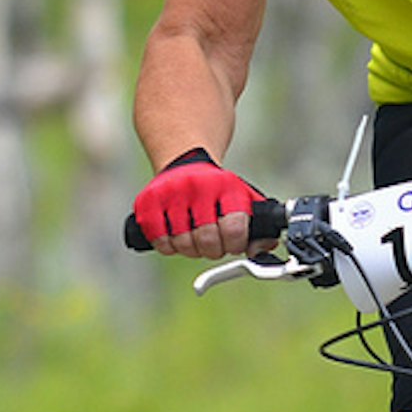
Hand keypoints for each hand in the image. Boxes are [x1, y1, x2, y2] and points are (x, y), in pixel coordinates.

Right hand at [132, 151, 263, 258]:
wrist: (183, 161)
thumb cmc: (216, 189)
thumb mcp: (242, 198)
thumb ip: (259, 226)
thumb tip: (263, 250)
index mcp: (225, 185)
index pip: (234, 227)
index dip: (235, 244)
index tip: (233, 244)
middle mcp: (198, 186)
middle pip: (206, 239)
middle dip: (212, 250)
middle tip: (213, 245)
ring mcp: (171, 192)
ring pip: (182, 243)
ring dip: (190, 249)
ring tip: (194, 238)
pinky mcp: (148, 201)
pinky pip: (159, 241)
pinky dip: (168, 246)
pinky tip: (175, 235)